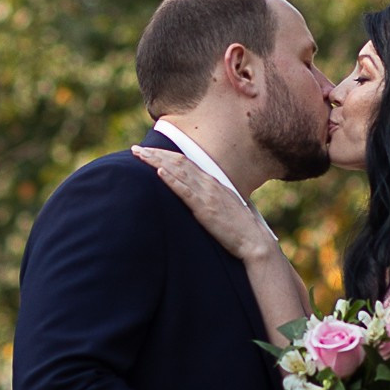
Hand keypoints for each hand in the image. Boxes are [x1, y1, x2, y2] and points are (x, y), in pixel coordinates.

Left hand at [131, 144, 272, 262]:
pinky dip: (172, 181)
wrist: (253, 240)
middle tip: (135, 149)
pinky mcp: (205, 209)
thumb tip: (198, 194)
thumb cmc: (239, 227)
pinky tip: (160, 173)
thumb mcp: (223, 205)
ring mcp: (207, 195)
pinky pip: (186, 192)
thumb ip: (210, 197)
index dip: (165, 155)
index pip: (185, 162)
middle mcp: (209, 183)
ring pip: (178, 172)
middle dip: (155, 154)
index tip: (148, 151)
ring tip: (141, 156)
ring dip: (157, 163)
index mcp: (212, 182)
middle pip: (178, 162)